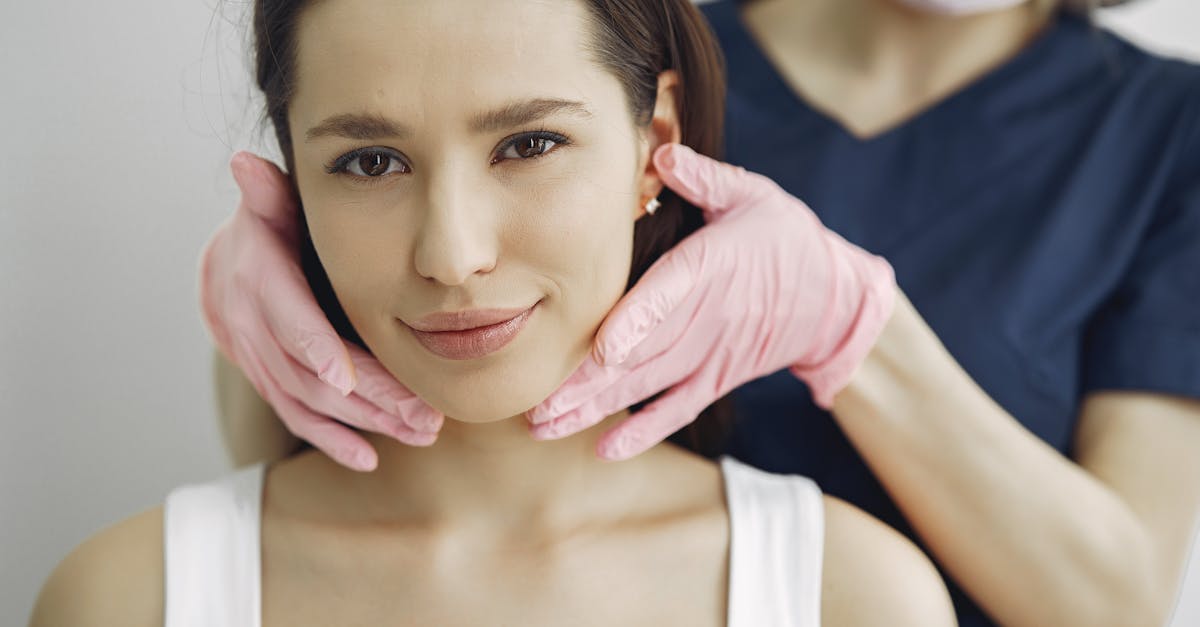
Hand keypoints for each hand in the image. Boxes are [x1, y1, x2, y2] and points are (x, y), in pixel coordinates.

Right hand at [199, 151, 442, 470]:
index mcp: (256, 278)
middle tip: (419, 414)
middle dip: (365, 396)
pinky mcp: (270, 383)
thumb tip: (246, 165)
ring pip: (308, 401)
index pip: (283, 317)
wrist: (229, 267)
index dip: (310, 346)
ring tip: (418, 432)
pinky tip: (370, 458)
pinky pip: (297, 418)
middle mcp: (250, 325)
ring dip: (363, 422)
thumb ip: (268, 194)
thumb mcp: (268, 205)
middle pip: (306, 371)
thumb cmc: (270, 227)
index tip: (344, 377)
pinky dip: (332, 440)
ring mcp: (258, 359)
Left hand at [526, 144, 894, 459]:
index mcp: (713, 266)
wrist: (833, 299)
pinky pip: (677, 409)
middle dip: (588, 379)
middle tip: (537, 403)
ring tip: (546, 425)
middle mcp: (708, 317)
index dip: (639, 322)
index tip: (604, 347)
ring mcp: (710, 354)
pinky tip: (604, 450)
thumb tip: (664, 153)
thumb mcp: (753, 196)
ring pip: (648, 386)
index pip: (672, 294)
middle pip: (644, 352)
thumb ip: (707, 179)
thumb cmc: (783, 237)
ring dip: (595, 409)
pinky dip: (643, 431)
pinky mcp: (715, 378)